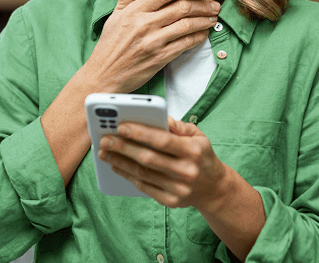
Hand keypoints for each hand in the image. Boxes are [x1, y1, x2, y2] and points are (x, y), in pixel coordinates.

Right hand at [82, 0, 219, 93]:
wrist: (104, 74)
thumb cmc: (109, 45)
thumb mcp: (115, 16)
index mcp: (135, 11)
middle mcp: (145, 24)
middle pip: (181, 7)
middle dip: (203, 4)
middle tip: (214, 4)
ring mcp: (153, 41)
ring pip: (187, 25)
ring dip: (204, 20)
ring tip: (212, 18)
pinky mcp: (160, 58)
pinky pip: (185, 44)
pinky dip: (198, 38)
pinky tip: (203, 34)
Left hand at [98, 116, 229, 210]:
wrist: (214, 188)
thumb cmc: (201, 155)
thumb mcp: (198, 135)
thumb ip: (179, 126)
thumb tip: (161, 118)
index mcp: (193, 151)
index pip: (163, 141)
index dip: (140, 133)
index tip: (120, 126)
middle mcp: (186, 171)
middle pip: (148, 158)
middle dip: (123, 147)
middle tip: (105, 139)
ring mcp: (179, 188)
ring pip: (143, 173)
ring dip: (120, 162)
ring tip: (105, 152)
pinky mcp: (171, 201)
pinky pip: (144, 187)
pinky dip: (127, 176)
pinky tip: (116, 166)